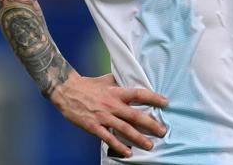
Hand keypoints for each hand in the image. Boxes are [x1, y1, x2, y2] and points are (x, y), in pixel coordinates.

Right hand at [49, 72, 168, 157]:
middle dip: (151, 124)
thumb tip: (130, 79)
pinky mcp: (94, 126)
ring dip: (139, 138)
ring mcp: (103, 116)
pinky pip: (108, 138)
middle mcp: (112, 105)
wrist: (66, 90)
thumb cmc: (87, 84)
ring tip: (150, 145)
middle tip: (162, 131)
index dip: (153, 98)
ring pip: (124, 129)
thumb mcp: (106, 80)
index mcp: (116, 92)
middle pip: (135, 115)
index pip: (139, 94)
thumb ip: (119, 82)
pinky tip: (128, 153)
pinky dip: (119, 146)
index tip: (165, 102)